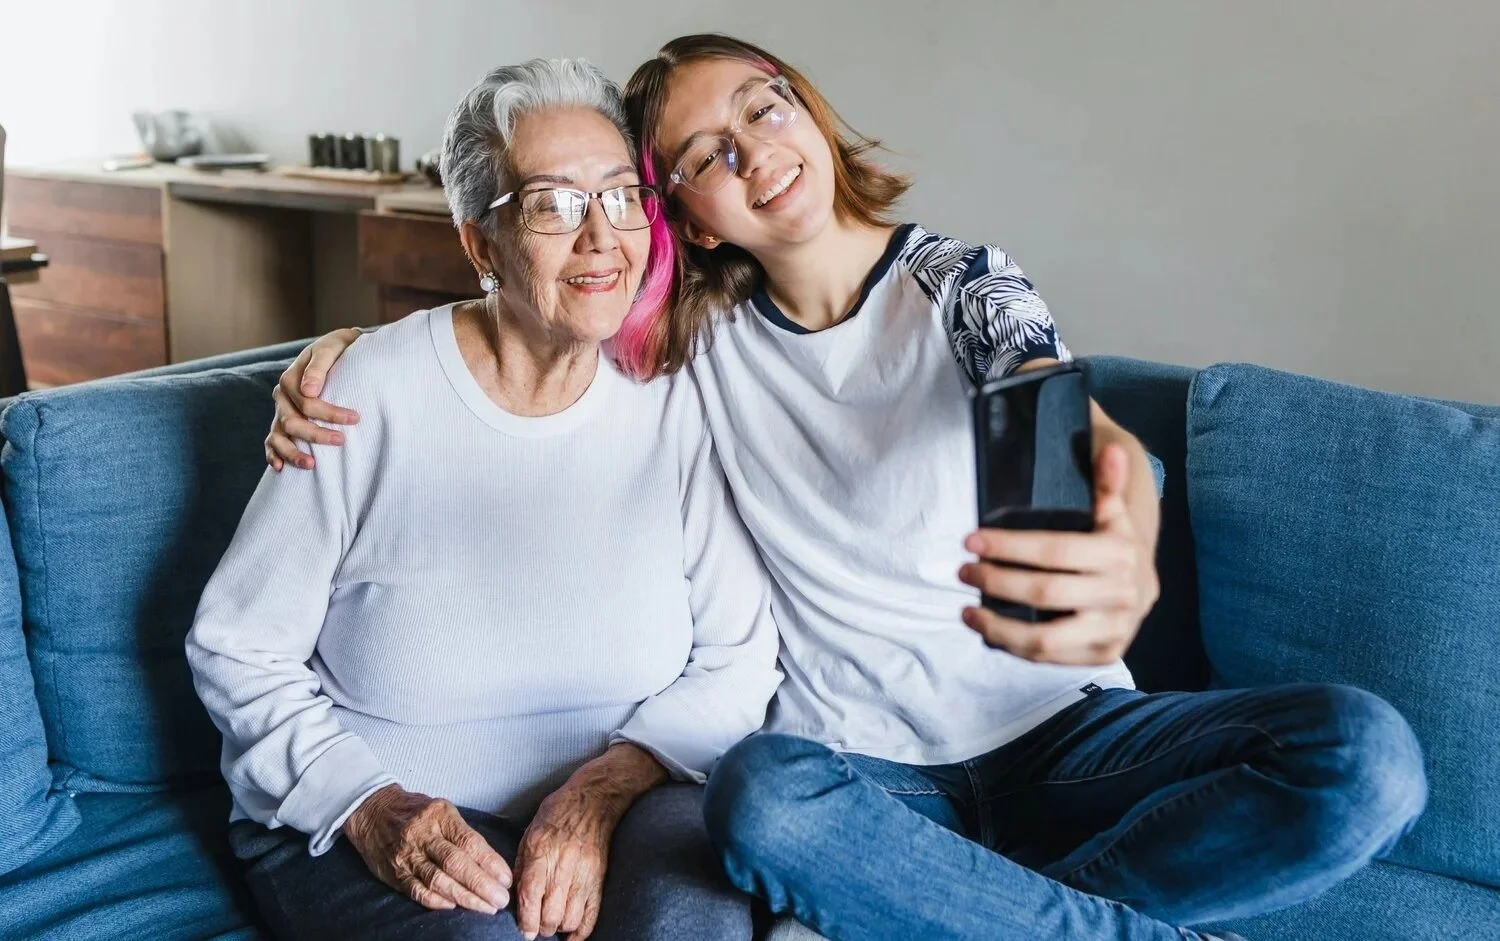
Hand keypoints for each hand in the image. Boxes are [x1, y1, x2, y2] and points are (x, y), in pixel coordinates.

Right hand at [265, 328, 363, 470]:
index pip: (306, 403)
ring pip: (279, 436)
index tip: (356, 418)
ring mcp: (281, 411)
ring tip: (312, 465)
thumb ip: (319, 367)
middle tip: (342, 440)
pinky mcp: (283, 422)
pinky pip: (272, 441)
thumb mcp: (330, 349)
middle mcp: (282, 396)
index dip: (330, 413)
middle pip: (293, 422)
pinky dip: (273, 454)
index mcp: (290, 379)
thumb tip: (309, 390)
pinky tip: (279, 468)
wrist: (336, 349)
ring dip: (292, 453)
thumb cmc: (337, 349)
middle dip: (317, 434)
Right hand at [343, 784, 511, 914]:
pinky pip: (416, 890)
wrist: (373, 811)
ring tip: (484, 907)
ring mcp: (407, 854)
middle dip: (481, 884)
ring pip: (438, 880)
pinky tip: (453, 906)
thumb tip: (492, 863)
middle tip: (501, 900)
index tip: (507, 879)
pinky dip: (435, 901)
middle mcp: (423, 834)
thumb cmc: (416, 812)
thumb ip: (463, 834)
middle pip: (456, 863)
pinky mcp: (394, 871)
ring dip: (464, 897)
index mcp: (440, 816)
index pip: (470, 842)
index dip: (490, 863)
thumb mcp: (442, 811)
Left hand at [512, 780, 623, 940]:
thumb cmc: (557, 815)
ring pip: (570, 919)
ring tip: (552, 924)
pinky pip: (592, 915)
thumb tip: (515, 897)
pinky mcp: (599, 879)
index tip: (523, 931)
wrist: (593, 802)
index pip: (530, 897)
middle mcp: (563, 867)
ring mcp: (584, 875)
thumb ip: (522, 867)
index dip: (525, 921)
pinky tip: (571, 936)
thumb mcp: (530, 834)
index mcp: (541, 854)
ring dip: (558, 928)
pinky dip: (581, 932)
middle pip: (550, 915)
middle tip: (536, 927)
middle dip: (540, 928)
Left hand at [958, 442, 1158, 664]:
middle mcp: (1120, 595)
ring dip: (998, 626)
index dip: (1009, 547)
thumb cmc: (1114, 545)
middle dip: (996, 582)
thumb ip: (1107, 484)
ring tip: (967, 611)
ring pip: (1045, 637)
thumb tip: (1110, 450)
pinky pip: (1050, 658)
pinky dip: (1014, 648)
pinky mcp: (1103, 655)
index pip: (1054, 551)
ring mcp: (1113, 630)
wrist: (1144, 588)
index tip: (971, 540)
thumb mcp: (1113, 514)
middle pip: (1044, 592)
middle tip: (963, 572)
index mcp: (1119, 554)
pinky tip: (988, 632)